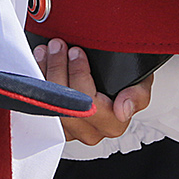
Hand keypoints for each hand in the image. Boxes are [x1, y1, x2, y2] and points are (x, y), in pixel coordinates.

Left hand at [37, 40, 151, 144]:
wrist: (114, 82)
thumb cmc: (126, 84)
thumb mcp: (141, 83)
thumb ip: (137, 95)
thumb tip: (123, 110)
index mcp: (112, 125)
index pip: (89, 105)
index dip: (79, 76)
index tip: (76, 52)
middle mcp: (90, 132)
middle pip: (66, 105)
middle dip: (58, 70)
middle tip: (58, 46)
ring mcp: (70, 130)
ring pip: (50, 107)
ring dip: (45, 74)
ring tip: (46, 51)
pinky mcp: (53, 125)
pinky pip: (39, 106)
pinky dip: (37, 84)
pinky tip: (38, 65)